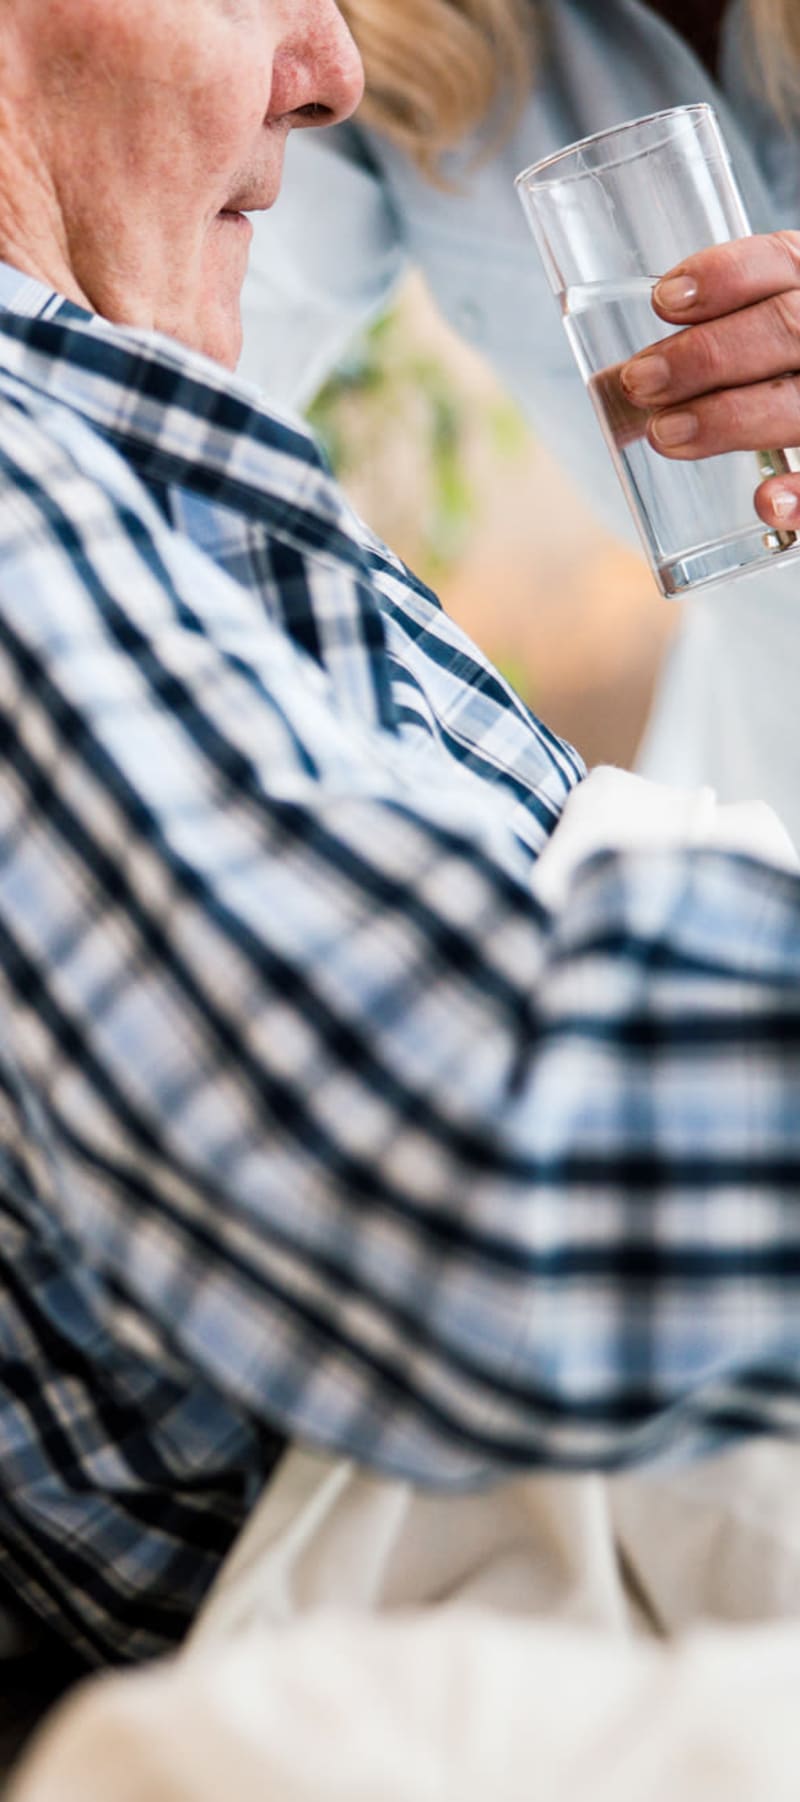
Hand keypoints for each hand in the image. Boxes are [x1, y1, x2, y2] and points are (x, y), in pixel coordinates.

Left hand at [619, 232, 799, 531]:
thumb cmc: (778, 366)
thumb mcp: (751, 336)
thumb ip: (695, 350)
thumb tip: (612, 386)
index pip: (779, 262)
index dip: (725, 277)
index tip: (662, 301)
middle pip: (786, 328)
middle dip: (708, 354)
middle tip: (640, 382)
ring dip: (732, 419)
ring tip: (665, 435)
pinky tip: (764, 504)